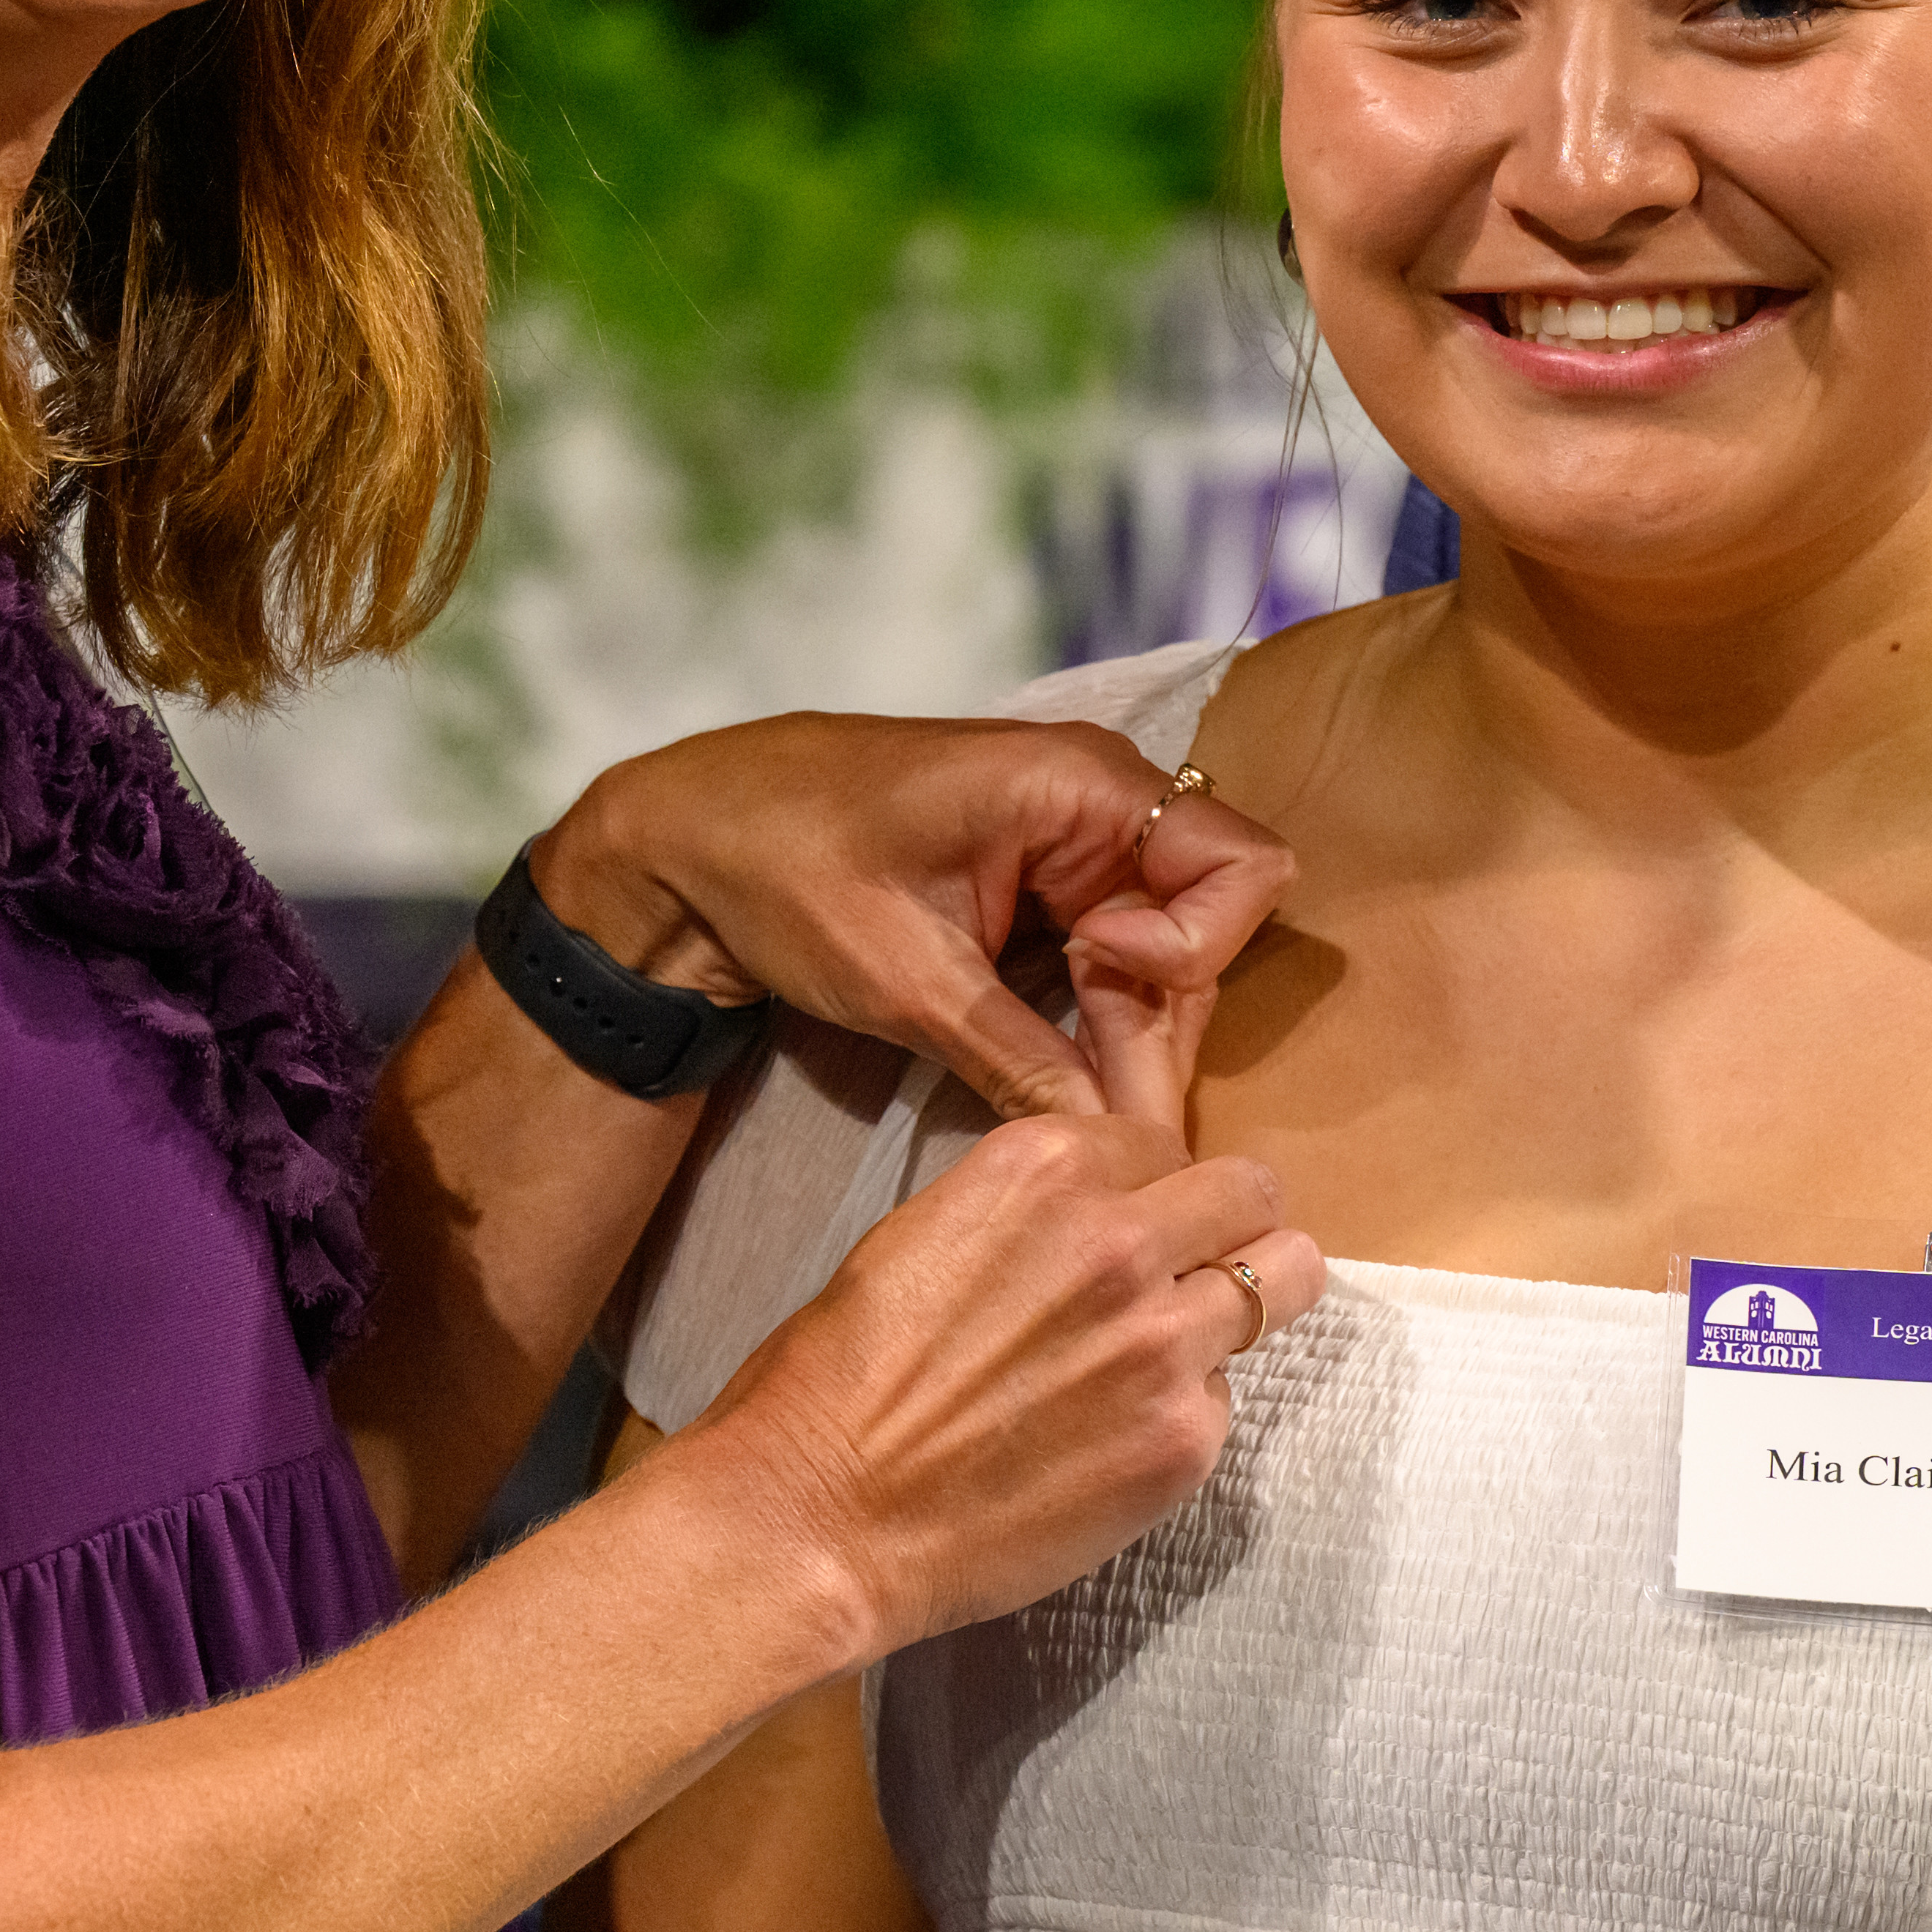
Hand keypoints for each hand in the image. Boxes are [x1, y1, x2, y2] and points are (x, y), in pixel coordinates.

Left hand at [529, 715, 1291, 1121]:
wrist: (692, 839)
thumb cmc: (789, 871)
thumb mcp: (907, 979)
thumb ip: (1022, 1059)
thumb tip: (1112, 1148)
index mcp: (1082, 783)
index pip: (1239, 865)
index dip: (1193, 945)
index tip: (1095, 972)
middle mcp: (1101, 802)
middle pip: (1209, 922)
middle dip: (1161, 1016)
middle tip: (1094, 1096)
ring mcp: (1076, 842)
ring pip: (1165, 951)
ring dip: (1129, 1027)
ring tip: (1067, 1091)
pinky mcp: (1045, 883)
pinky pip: (1113, 954)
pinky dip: (1095, 1015)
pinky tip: (1056, 1069)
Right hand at [687, 1107, 1329, 1657]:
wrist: (815, 1517)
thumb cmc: (836, 1379)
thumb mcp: (929, 1233)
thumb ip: (1038, 1213)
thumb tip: (1104, 1214)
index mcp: (1048, 1166)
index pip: (1165, 1141)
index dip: (1150, 1187)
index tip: (1130, 1226)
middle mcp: (1123, 1236)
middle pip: (1252, 1191)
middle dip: (1228, 1224)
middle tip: (1189, 1272)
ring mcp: (1166, 1342)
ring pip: (1288, 1280)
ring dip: (1240, 1307)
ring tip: (1178, 1350)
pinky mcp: (1185, 1440)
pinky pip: (1229, 1399)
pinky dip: (1186, 1414)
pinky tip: (1113, 1443)